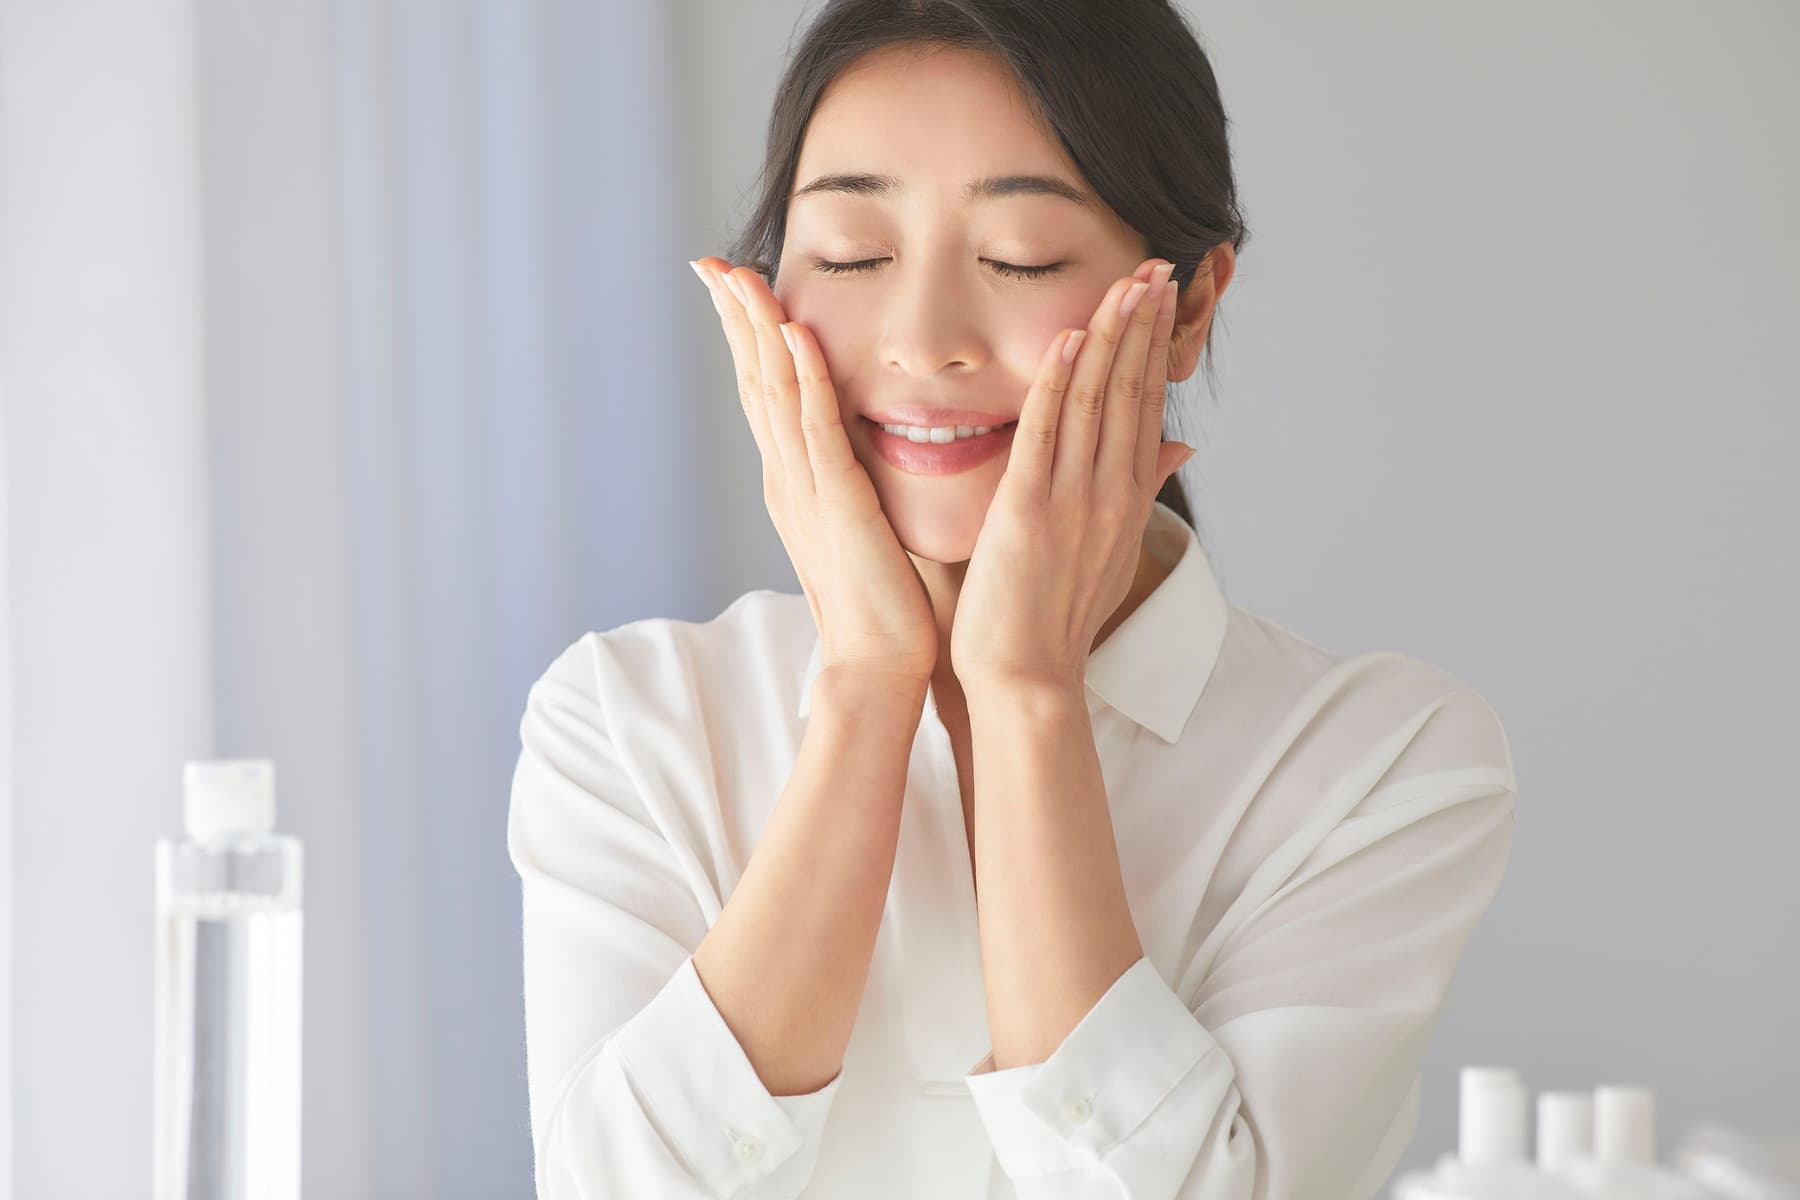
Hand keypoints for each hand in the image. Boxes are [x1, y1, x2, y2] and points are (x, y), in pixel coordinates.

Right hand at [691, 257, 939, 688]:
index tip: (732, 286)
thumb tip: (865, 444)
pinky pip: (817, 427)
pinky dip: (804, 377)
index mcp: (795, 481)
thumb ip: (854, 480)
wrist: (877, 662)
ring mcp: (807, 488)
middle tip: (710, 263)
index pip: (766, 393)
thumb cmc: (881, 603)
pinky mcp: (838, 501)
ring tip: (740, 277)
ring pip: (775, 392)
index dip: (747, 336)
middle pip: (754, 381)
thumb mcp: (862, 524)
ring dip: (756, 330)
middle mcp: (789, 477)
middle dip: (734, 318)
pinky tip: (794, 334)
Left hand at [949, 258, 1195, 692]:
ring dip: (1112, 337)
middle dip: (1145, 325)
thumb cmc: (1057, 617)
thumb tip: (1182, 448)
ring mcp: (1073, 499)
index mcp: (1126, 497)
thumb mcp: (1114, 550)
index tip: (1164, 296)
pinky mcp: (1029, 509)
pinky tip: (1071, 338)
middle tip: (1158, 265)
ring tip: (1127, 282)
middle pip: (1131, 391)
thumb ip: (1142, 489)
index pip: (1145, 405)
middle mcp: (1109, 492)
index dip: (1155, 347)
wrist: (1028, 676)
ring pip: (1096, 400)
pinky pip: (1047, 433)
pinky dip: (1059, 382)